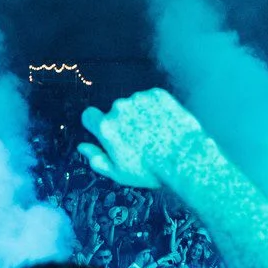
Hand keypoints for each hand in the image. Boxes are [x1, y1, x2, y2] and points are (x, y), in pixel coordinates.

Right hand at [78, 89, 209, 190]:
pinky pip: (151, 99)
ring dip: (140, 114)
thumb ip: (96, 159)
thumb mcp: (119, 173)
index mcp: (106, 127)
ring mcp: (139, 99)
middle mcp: (119, 108)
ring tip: (156, 134)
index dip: (96, 124)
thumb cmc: (151, 170)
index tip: (107, 132)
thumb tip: (82, 148)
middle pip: (115, 112)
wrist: (185, 158)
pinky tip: (164, 124)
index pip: (89, 115)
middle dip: (123, 122)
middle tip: (140, 140)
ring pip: (134, 104)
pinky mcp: (158, 94)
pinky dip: (156, 108)